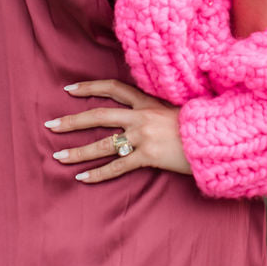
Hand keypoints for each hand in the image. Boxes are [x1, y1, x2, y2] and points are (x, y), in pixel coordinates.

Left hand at [46, 78, 191, 183]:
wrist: (216, 137)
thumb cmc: (200, 125)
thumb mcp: (177, 110)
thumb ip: (158, 110)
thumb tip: (148, 115)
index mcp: (147, 102)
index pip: (113, 88)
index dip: (90, 87)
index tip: (69, 89)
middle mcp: (140, 117)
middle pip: (98, 115)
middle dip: (72, 121)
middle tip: (51, 125)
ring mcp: (143, 136)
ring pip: (102, 144)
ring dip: (78, 151)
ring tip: (58, 156)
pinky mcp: (148, 156)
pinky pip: (117, 166)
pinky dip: (98, 173)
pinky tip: (82, 178)